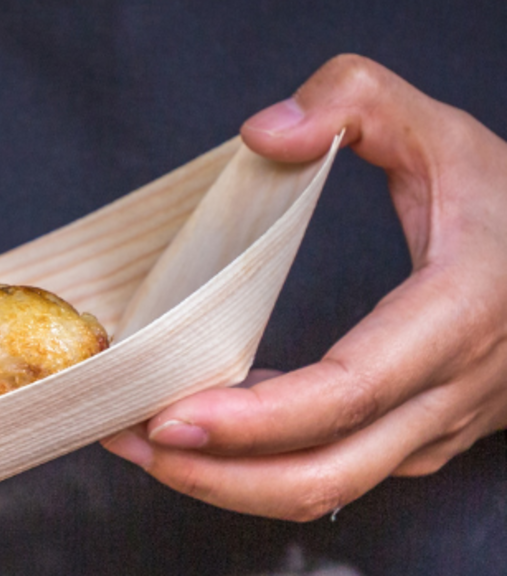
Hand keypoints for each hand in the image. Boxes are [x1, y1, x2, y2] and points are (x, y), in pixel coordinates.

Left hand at [103, 54, 506, 520]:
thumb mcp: (441, 127)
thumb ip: (354, 100)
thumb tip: (263, 132)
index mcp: (458, 313)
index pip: (348, 392)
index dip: (255, 421)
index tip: (168, 417)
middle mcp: (453, 389)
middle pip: (327, 473)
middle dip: (216, 475)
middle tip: (129, 441)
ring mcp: (441, 424)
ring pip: (331, 486)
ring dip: (230, 481)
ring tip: (145, 444)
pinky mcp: (423, 435)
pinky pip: (341, 468)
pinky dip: (267, 463)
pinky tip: (210, 428)